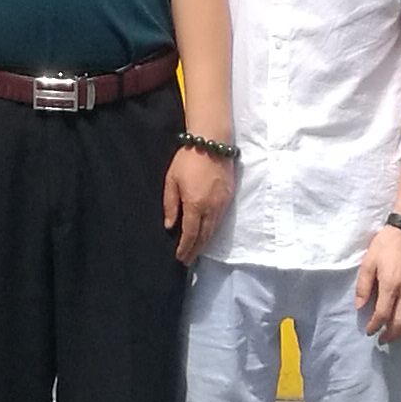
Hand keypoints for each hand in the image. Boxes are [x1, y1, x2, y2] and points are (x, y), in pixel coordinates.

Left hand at [163, 145, 233, 265]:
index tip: (180, 257)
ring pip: (214, 230)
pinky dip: (212, 230)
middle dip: (195, 250)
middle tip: (187, 259)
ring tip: (196, 250)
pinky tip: (207, 232)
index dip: (185, 248)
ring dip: (205, 242)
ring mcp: (223, 203)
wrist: (211, 141)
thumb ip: (170, 204)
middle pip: (204, 236)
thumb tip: (171, 226)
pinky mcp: (229, 197)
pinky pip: (220, 220)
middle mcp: (211, 208)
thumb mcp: (172, 180)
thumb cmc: (188, 159)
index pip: (190, 234)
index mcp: (195, 205)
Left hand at [353, 228, 400, 339]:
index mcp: (391, 284)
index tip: (369, 330)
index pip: (384, 313)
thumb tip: (360, 306)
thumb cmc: (385, 246)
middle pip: (400, 321)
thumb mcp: (368, 263)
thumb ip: (363, 286)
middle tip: (381, 339)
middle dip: (390, 334)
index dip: (375, 325)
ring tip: (392, 336)